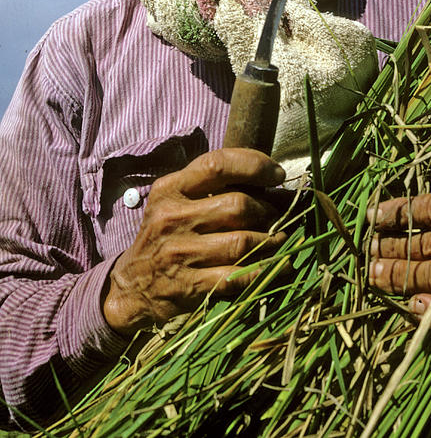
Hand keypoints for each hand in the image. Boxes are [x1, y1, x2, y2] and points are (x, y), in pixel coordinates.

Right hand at [103, 148, 286, 334]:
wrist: (130, 287)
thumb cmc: (165, 235)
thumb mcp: (175, 201)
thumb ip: (212, 187)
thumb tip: (272, 180)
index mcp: (169, 189)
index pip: (217, 164)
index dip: (255, 165)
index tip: (277, 174)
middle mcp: (171, 218)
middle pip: (237, 205)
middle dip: (267, 209)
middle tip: (277, 214)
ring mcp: (179, 253)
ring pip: (242, 241)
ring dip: (271, 239)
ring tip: (279, 237)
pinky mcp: (189, 286)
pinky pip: (239, 276)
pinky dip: (264, 270)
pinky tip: (277, 265)